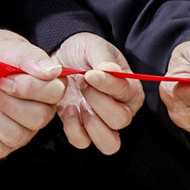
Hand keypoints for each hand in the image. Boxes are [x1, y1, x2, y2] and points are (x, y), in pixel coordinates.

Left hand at [0, 26, 65, 157]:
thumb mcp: (1, 45)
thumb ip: (26, 55)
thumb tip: (52, 70)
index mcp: (44, 82)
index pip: (54, 93)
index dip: (30, 89)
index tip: (5, 78)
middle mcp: (37, 108)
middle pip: (38, 118)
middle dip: (8, 103)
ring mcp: (19, 128)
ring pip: (16, 136)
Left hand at [50, 32, 143, 153]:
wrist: (59, 58)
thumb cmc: (82, 52)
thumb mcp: (93, 46)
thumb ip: (103, 58)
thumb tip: (111, 70)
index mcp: (130, 89)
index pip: (127, 94)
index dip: (108, 85)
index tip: (90, 73)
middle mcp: (122, 110)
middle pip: (121, 121)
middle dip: (98, 102)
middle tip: (82, 83)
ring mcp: (103, 124)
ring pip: (109, 143)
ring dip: (91, 123)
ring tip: (78, 103)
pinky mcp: (83, 130)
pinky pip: (83, 142)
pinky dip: (74, 129)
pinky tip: (68, 109)